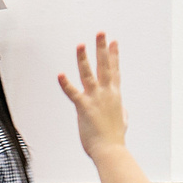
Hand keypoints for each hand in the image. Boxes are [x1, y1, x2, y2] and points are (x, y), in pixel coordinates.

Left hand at [58, 34, 127, 157]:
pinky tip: (59, 74)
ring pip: (88, 74)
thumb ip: (122, 111)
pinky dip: (66, 84)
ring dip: (84, 59)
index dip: (114, 55)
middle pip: (104, 66)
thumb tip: (123, 110)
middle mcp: (106, 93)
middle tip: (100, 32)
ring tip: (80, 44)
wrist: (111, 150)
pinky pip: (73, 93)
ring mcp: (95, 99)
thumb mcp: (122, 120)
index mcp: (115, 95)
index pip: (115, 71)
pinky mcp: (84, 107)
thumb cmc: (114, 138)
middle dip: (102, 48)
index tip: (114, 42)